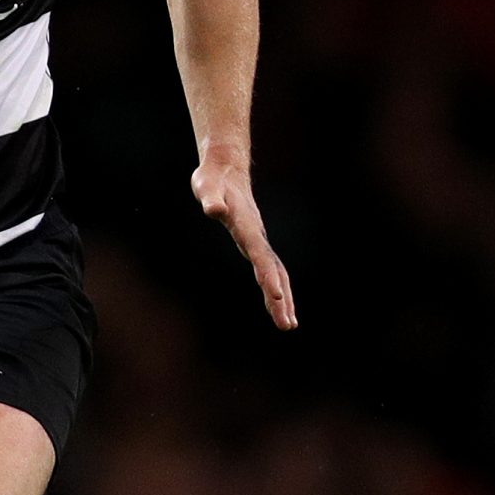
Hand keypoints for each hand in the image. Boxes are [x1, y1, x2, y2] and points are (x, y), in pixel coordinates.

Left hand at [191, 154, 297, 329]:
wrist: (226, 168)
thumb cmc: (212, 180)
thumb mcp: (206, 187)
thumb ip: (211, 199)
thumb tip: (214, 209)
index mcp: (246, 227)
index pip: (260, 256)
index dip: (267, 276)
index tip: (276, 297)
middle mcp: (256, 237)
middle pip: (274, 271)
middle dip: (280, 299)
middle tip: (287, 325)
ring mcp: (257, 241)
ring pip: (276, 273)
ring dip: (282, 299)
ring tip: (288, 324)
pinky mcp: (254, 243)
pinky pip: (269, 269)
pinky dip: (275, 288)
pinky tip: (278, 304)